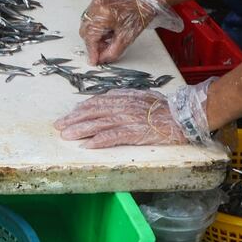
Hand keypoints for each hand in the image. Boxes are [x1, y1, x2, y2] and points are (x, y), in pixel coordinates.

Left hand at [54, 80, 216, 149]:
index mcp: (123, 97)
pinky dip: (99, 141)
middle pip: (92, 112)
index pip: (96, 102)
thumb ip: (124, 97)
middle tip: (59, 126)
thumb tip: (108, 98)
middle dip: (74, 119)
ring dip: (80, 130)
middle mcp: (122, 106)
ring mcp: (128, 119)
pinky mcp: (135, 132)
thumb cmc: (164, 108)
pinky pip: (113, 137)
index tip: (69, 115)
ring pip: (98, 124)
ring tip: (67, 136)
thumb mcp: (141, 96)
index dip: (80, 109)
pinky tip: (87, 146)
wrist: (183, 117)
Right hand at [78, 0, 182, 65]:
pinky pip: (90, 17)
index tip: (94, 61)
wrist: (146, 0)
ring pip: (86, 24)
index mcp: (104, 14)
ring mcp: (96, 2)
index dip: (92, 51)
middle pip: (85, 31)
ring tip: (108, 39)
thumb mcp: (127, 38)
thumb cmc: (140, 15)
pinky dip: (96, 27)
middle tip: (103, 51)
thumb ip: (112, 51)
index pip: (91, 37)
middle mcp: (96, 6)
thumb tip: (101, 59)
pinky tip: (107, 30)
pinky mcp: (98, 0)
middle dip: (93, 43)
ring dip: (94, 35)